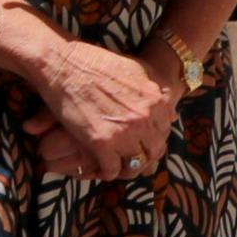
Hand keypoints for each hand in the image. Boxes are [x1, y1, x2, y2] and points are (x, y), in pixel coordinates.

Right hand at [28, 39, 179, 181]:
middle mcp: (146, 117)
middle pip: (154, 149)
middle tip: (130, 157)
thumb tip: (171, 111)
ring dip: (126, 168)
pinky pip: (112, 170)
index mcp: (157, 100)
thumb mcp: (138, 70)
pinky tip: (100, 167)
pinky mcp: (102, 143)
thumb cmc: (97, 64)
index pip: (166, 130)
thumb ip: (155, 91)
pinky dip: (106, 172)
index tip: (142, 141)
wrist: (66, 64)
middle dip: (144, 155)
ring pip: (136, 164)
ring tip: (117, 166)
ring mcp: (125, 132)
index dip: (154, 138)